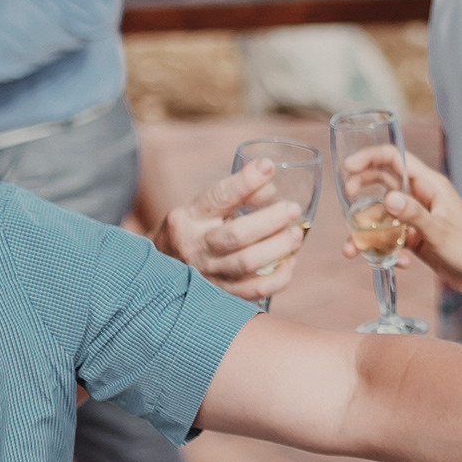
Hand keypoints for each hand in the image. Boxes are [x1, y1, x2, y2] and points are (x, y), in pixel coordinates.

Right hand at [152, 160, 304, 300]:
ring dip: (278, 248)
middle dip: (269, 221)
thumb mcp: (206, 208)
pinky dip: (278, 277)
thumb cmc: (196, 231)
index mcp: (189, 218)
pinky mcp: (222, 295)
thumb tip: (272, 189)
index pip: (217, 197)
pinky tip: (290, 262)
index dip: (244, 181)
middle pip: (235, 235)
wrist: (165, 272)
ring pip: (247, 264)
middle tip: (292, 209)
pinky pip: (255, 291)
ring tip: (296, 235)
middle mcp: (196, 247)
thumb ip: (239, 195)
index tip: (268, 166)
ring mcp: (208, 275)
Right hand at [362, 149, 461, 299]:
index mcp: (431, 185)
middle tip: (346, 198)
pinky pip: (389, 238)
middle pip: (383, 182)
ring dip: (366, 232)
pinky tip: (400, 264)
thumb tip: (386, 198)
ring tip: (352, 251)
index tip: (348, 166)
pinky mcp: (414, 238)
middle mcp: (421, 197)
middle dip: (360, 188)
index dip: (371, 157)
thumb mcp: (441, 232)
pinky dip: (385, 250)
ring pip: (381, 216)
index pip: (396, 159)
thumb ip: (414, 215)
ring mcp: (416, 218)